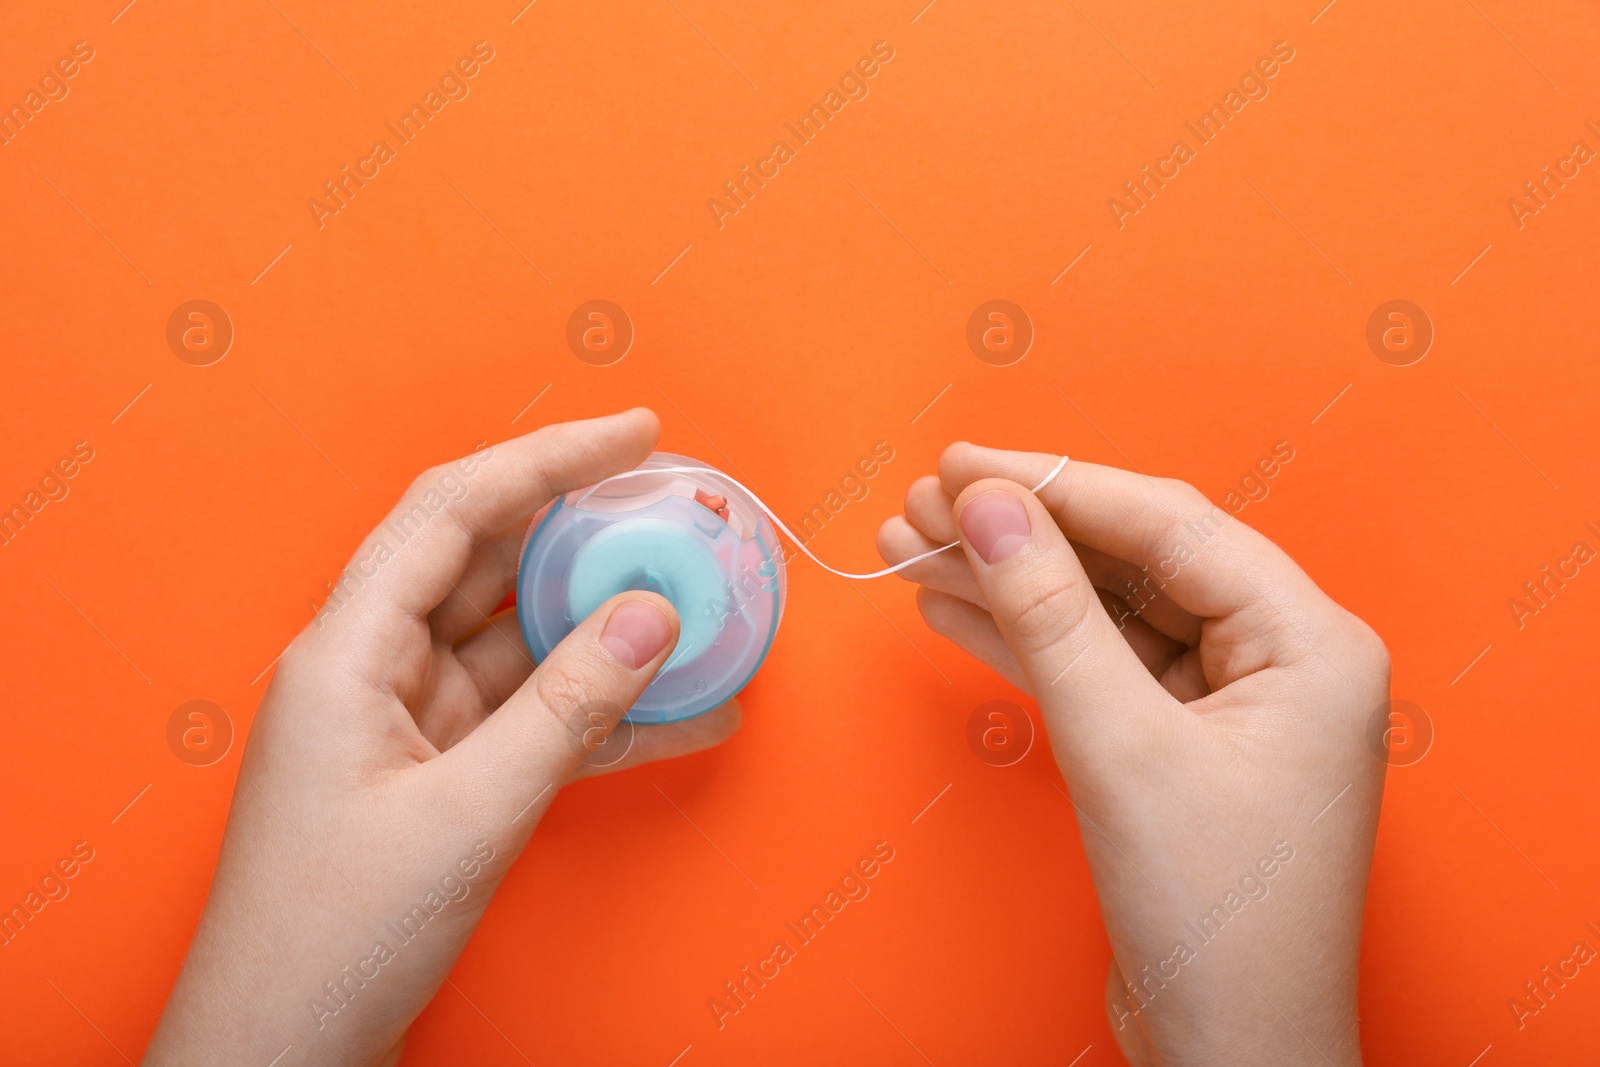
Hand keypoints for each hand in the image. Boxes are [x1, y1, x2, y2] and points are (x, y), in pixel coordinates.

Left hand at [144, 408, 740, 1066]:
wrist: (281, 1047)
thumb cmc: (331, 936)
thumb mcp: (466, 815)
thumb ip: (567, 710)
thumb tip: (650, 618)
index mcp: (347, 651)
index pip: (453, 511)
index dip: (547, 457)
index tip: (635, 432)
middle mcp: (375, 668)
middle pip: (490, 561)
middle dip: (586, 529)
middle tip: (677, 510)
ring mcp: (411, 721)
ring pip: (523, 638)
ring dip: (607, 623)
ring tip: (698, 604)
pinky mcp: (443, 772)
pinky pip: (536, 714)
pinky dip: (604, 708)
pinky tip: (681, 709)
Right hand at [878, 444, 1387, 1065]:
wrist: (1228, 1052)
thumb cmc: (1219, 919)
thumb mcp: (1120, 748)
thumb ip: (1050, 615)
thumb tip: (987, 507)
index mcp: (1310, 640)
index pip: (1168, 524)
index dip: (1057, 484)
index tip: (962, 463)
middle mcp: (1279, 659)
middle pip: (1131, 560)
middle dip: (1020, 533)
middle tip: (921, 506)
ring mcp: (1228, 704)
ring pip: (1102, 612)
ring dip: (1007, 583)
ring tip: (910, 550)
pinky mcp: (1180, 746)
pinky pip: (1095, 668)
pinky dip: (1024, 642)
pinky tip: (952, 611)